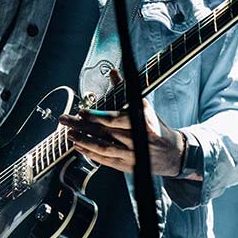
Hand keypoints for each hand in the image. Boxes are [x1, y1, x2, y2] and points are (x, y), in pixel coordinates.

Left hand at [58, 69, 184, 176]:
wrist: (173, 152)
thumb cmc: (155, 125)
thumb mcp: (143, 106)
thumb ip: (124, 91)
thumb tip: (113, 72)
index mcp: (142, 120)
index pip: (115, 119)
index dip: (96, 116)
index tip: (82, 112)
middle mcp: (137, 138)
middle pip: (104, 132)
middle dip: (82, 126)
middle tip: (65, 120)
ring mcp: (133, 154)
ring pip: (103, 148)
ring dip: (84, 141)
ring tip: (70, 134)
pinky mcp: (129, 166)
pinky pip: (106, 160)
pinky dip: (91, 154)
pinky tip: (80, 147)